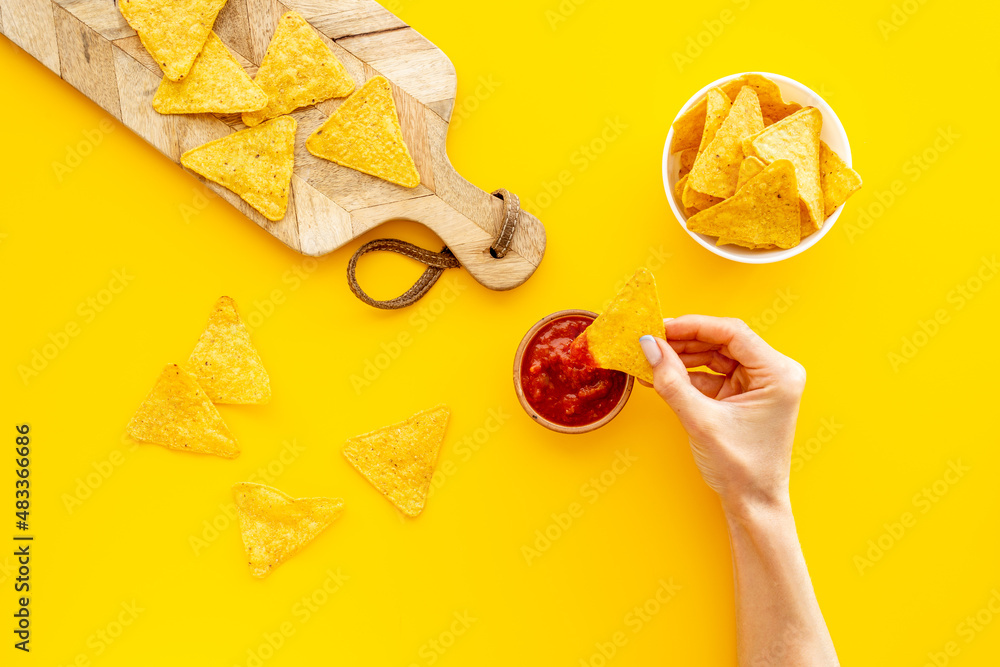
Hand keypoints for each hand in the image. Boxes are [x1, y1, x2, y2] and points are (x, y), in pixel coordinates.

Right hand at [639, 315, 806, 513]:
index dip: (694, 326)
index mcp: (778, 374)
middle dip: (684, 341)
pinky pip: (712, 374)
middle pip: (722, 341)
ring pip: (715, 356)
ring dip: (683, 357)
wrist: (753, 504)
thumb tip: (649, 347)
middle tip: (651, 341)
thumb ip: (672, 381)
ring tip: (651, 358)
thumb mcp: (701, 421)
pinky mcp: (743, 395)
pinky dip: (687, 375)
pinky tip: (662, 375)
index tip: (661, 327)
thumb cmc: (742, 469)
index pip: (733, 333)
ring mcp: (759, 384)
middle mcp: (773, 373)